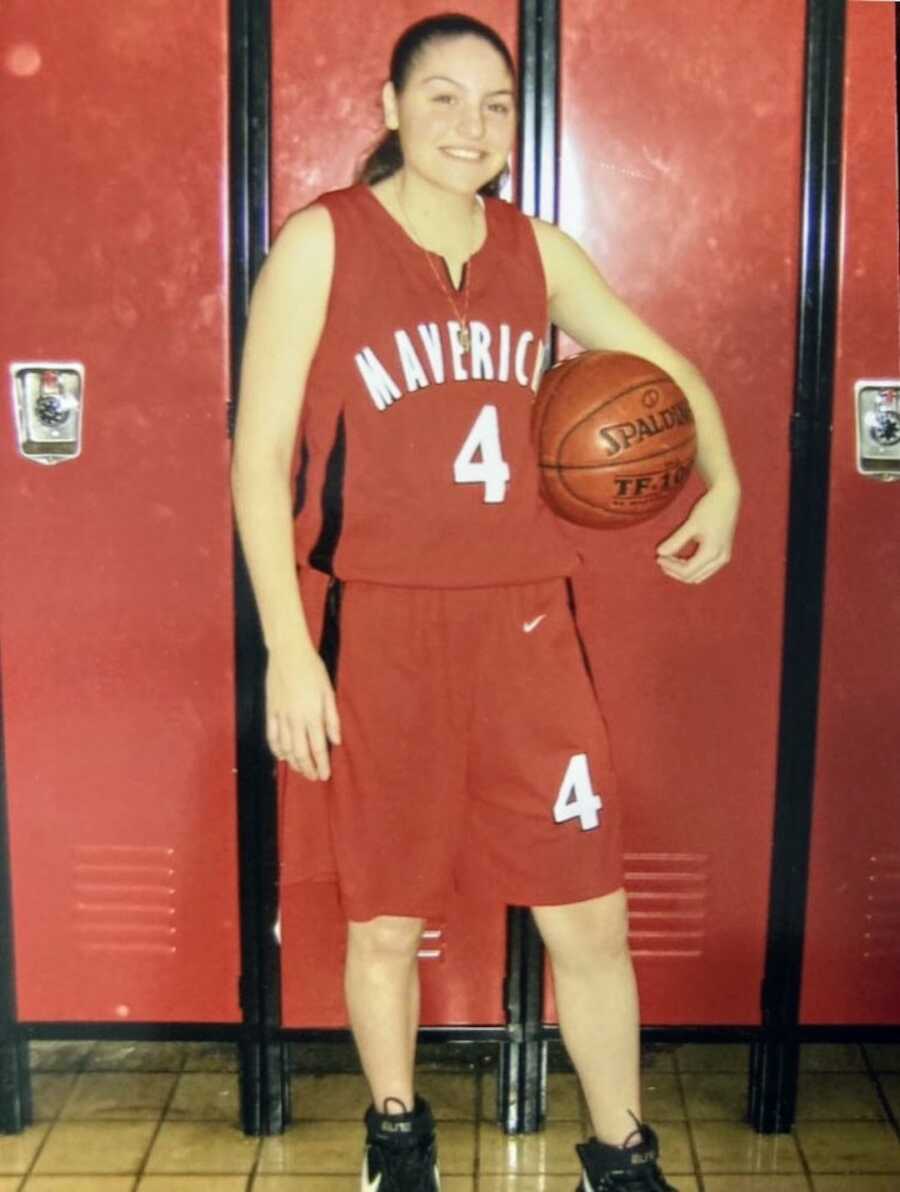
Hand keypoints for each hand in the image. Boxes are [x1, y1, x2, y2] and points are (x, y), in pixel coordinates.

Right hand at [265, 643, 340, 780]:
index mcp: (312, 714)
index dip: (321, 764)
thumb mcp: (329, 692)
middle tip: (313, 777)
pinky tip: (282, 756)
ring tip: (301, 770)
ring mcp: (280, 715)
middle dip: (307, 768)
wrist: (288, 653)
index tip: (324, 776)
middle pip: (300, 752)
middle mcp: (295, 719)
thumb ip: (332, 718)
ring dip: (293, 762)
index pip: (317, 747)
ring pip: (285, 747)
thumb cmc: (313, 670)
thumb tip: (336, 741)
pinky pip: (271, 736)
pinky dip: (276, 749)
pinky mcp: (270, 710)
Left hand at [655, 481, 739, 583]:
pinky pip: (704, 570)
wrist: (727, 498)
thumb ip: (676, 540)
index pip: (687, 571)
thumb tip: (660, 553)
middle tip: (661, 558)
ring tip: (668, 558)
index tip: (658, 557)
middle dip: (674, 571)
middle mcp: (720, 559)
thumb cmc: (709, 508)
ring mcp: (723, 558)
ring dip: (682, 571)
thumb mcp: (691, 524)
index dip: (670, 567)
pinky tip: (679, 558)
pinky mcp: (722, 555)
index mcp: (712, 552)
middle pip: (692, 577)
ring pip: (698, 576)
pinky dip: (691, 567)